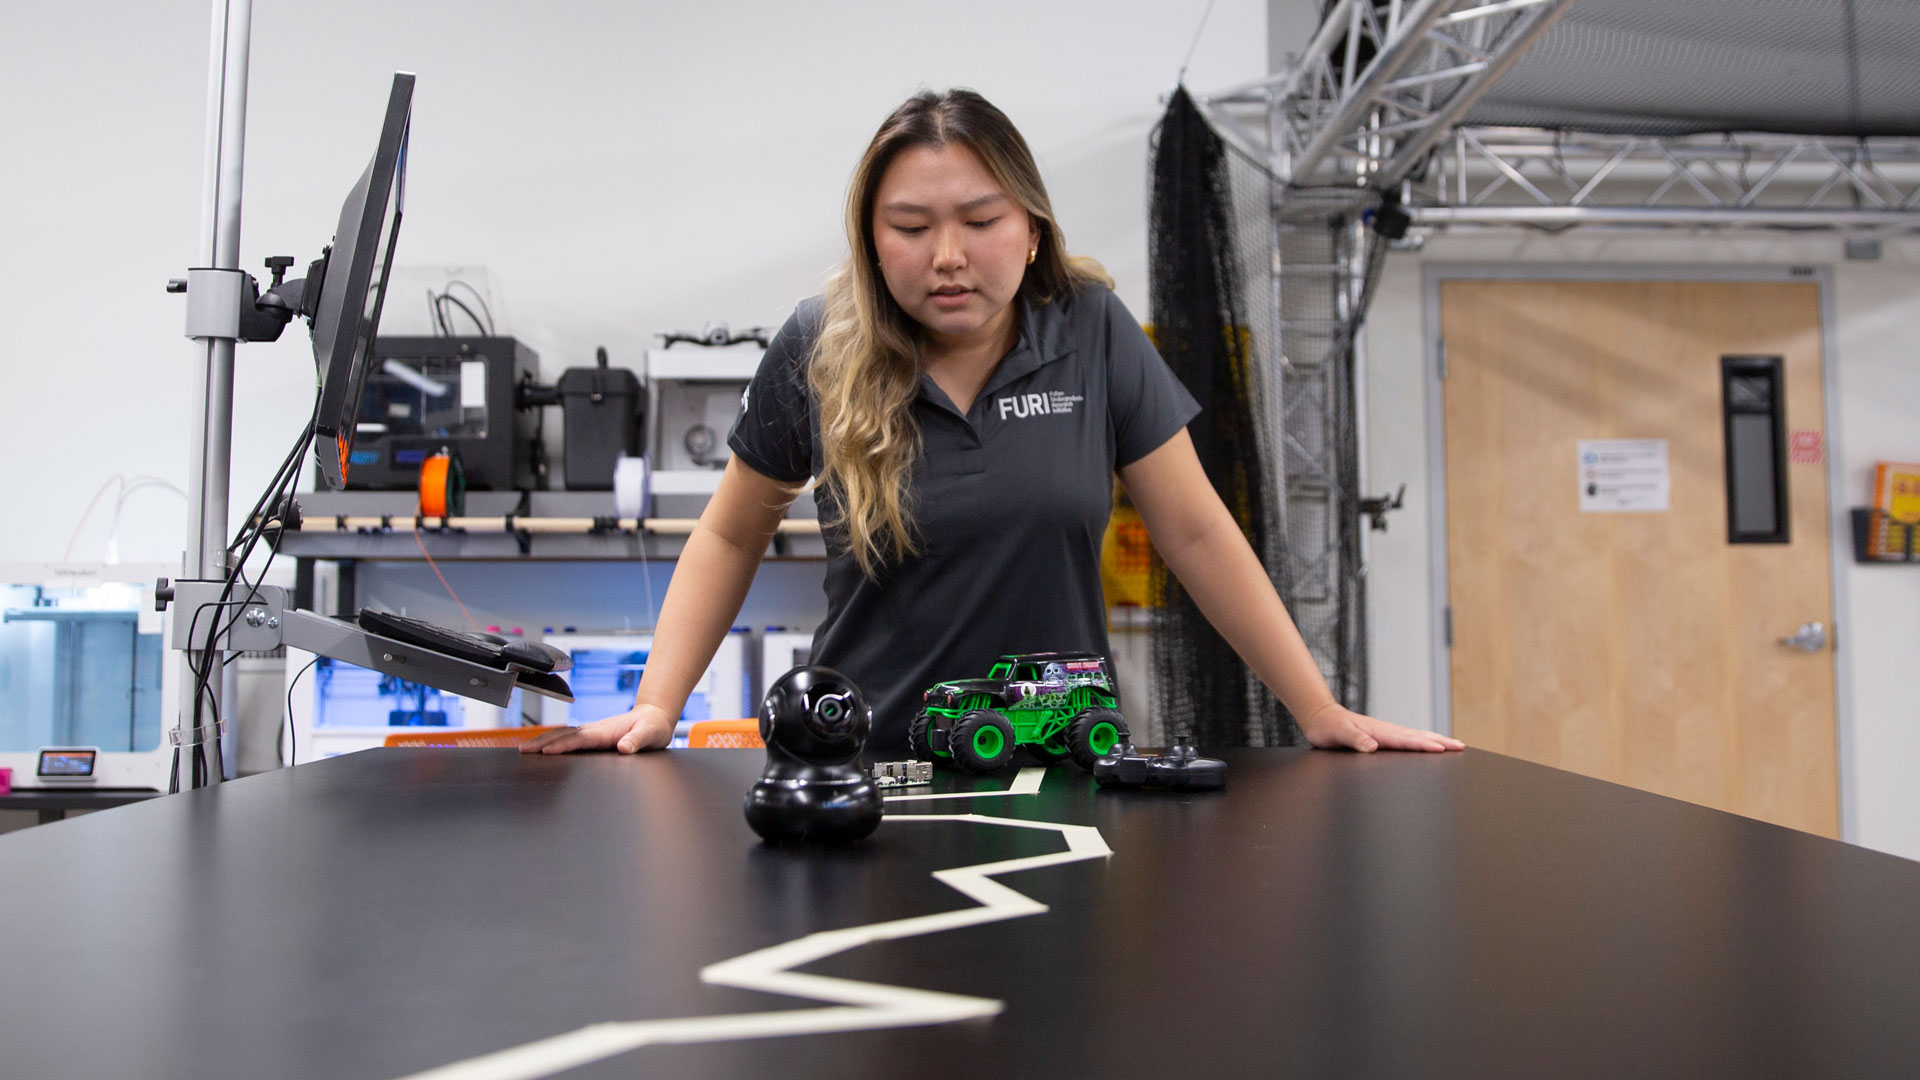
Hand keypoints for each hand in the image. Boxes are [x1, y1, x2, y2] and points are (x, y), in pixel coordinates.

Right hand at [519, 703, 676, 754]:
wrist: (655, 716)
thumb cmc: (654, 727)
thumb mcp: (651, 734)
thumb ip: (638, 740)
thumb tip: (624, 747)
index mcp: (605, 731)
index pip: (579, 739)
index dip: (562, 745)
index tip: (545, 752)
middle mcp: (595, 729)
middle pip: (563, 735)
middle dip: (542, 742)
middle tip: (522, 750)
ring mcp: (592, 731)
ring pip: (562, 734)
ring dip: (543, 741)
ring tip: (524, 749)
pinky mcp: (592, 734)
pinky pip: (568, 736)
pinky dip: (552, 740)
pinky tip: (544, 747)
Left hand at [1298, 702, 1463, 752]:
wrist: (1320, 715)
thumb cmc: (1327, 727)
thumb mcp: (1338, 734)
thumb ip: (1355, 740)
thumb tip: (1373, 746)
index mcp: (1378, 732)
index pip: (1406, 740)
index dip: (1424, 745)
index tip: (1442, 748)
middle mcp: (1386, 730)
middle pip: (1418, 736)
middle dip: (1440, 741)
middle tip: (1460, 746)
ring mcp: (1386, 731)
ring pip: (1416, 736)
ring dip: (1436, 740)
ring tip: (1454, 744)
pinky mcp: (1383, 734)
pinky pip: (1408, 737)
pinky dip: (1423, 740)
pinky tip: (1429, 743)